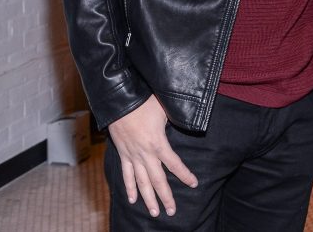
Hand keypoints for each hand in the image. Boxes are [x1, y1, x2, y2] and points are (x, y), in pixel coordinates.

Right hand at [107, 95, 197, 216]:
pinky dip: (129, 188)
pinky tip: (132, 200)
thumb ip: (176, 118)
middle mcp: (144, 154)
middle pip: (157, 180)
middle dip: (165, 197)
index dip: (184, 175)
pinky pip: (126, 174)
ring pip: (141, 182)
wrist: (119, 100)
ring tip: (155, 212)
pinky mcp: (122, 154)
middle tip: (172, 211)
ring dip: (148, 199)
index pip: (174, 164)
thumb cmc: (144, 101)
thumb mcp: (164, 108)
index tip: (193, 184)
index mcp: (157, 143)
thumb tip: (188, 120)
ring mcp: (132, 155)